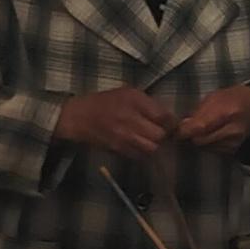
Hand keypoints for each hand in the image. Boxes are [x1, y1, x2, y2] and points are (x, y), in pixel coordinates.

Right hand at [58, 85, 179, 158]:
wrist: (78, 117)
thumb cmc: (104, 102)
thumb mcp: (127, 93)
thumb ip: (148, 103)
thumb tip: (169, 116)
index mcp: (134, 100)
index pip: (163, 116)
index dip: (171, 122)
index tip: (171, 123)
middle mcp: (130, 118)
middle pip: (159, 135)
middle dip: (163, 135)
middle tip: (160, 132)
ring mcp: (124, 136)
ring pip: (151, 148)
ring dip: (153, 145)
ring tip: (149, 139)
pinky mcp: (118, 149)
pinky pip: (139, 155)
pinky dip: (142, 152)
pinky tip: (138, 144)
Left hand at [175, 83, 249, 155]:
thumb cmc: (236, 97)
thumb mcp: (215, 96)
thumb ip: (198, 111)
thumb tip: (182, 126)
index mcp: (226, 112)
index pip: (199, 128)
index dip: (184, 131)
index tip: (177, 129)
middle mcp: (231, 130)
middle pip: (199, 140)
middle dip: (190, 136)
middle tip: (188, 128)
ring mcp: (234, 142)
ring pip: (204, 147)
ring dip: (199, 140)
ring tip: (203, 129)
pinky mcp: (234, 150)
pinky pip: (213, 150)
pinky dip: (208, 144)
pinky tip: (212, 134)